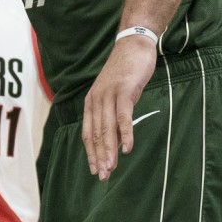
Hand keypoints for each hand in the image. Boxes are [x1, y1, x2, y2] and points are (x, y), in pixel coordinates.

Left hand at [82, 35, 156, 179]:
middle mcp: (96, 99)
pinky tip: (128, 148)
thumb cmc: (126, 72)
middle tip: (102, 176)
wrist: (133, 45)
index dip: (90, 153)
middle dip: (98, 157)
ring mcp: (109, 95)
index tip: (94, 170)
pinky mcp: (124, 91)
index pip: (87, 133)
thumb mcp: (116, 96)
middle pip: (96, 134)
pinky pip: (123, 116)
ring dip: (109, 150)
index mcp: (91, 102)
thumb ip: (113, 116)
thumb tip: (116, 141)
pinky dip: (125, 133)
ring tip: (111, 168)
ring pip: (107, 128)